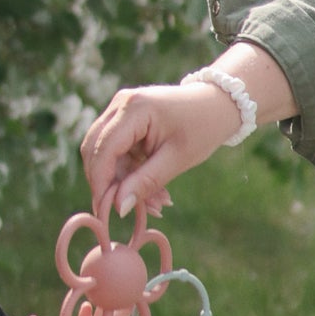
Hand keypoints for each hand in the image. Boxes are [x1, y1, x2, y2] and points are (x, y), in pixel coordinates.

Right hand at [80, 81, 236, 218]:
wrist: (219, 103)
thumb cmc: (203, 127)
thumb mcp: (177, 159)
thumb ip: (146, 182)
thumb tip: (119, 207)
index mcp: (133, 109)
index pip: (103, 151)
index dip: (100, 184)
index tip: (105, 212)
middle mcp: (120, 105)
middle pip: (95, 151)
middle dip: (108, 184)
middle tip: (129, 210)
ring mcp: (121, 110)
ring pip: (105, 154)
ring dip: (123, 181)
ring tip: (156, 203)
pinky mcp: (126, 120)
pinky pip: (118, 152)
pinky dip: (131, 173)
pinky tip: (154, 191)